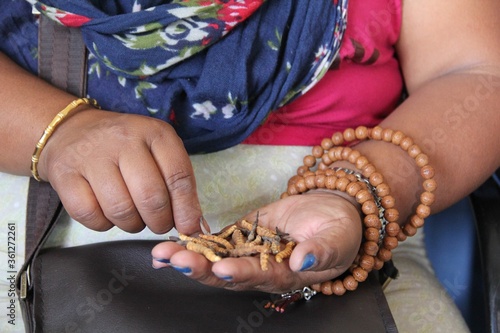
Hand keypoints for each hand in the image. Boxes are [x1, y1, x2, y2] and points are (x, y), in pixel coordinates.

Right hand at [38, 108, 202, 234]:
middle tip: (158, 224)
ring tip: (133, 216)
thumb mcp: (158, 152)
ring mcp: (92, 156)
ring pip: (122, 210)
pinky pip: (91, 216)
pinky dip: (104, 224)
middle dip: (160, 222)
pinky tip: (107, 213)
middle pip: (151, 197)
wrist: (72, 130)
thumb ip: (178, 185)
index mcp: (154, 133)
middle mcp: (124, 140)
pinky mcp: (65, 175)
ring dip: (132, 225)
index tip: (189, 229)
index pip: (179, 176)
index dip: (187, 209)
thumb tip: (196, 227)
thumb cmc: (125, 147)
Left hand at [151, 191, 361, 293]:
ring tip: (161, 254)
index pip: (259, 277)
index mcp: (284, 275)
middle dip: (201, 268)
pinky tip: (171, 244)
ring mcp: (248, 252)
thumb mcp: (338, 240)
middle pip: (227, 274)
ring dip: (188, 256)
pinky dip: (194, 242)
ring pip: (215, 258)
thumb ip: (322, 251)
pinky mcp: (241, 235)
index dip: (241, 274)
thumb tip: (303, 260)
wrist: (329, 213)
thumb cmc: (338, 232)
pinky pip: (215, 241)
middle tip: (176, 261)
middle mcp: (260, 269)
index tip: (223, 268)